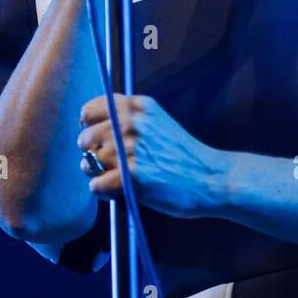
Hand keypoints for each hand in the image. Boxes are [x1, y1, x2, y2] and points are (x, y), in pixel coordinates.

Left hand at [78, 94, 227, 218]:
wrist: (212, 178)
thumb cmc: (183, 154)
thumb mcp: (159, 123)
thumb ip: (130, 119)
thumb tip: (87, 125)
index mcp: (140, 107)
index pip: (91, 110)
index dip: (88, 126)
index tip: (96, 137)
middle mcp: (134, 123)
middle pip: (85, 137)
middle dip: (91, 153)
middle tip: (107, 164)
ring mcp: (132, 148)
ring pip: (89, 162)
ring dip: (97, 174)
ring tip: (115, 179)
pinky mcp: (132, 176)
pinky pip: (96, 184)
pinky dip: (102, 191)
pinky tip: (117, 190)